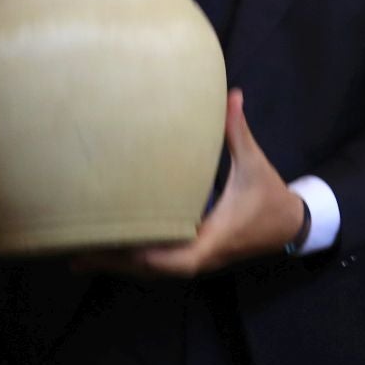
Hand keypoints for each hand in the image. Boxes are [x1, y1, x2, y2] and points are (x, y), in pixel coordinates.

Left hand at [76, 91, 306, 277]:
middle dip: (114, 263)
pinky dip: (133, 258)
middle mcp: (199, 256)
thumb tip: (232, 95)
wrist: (290, 225)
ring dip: (119, 263)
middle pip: (149, 268)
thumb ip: (238, 132)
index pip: (170, 259)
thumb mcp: (254, 164)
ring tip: (80, 253)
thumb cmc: (269, 196)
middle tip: (74, 253)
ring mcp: (195, 258)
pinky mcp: (192, 254)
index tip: (109, 248)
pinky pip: (157, 261)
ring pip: (150, 269)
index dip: (138, 256)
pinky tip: (110, 248)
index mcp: (212, 240)